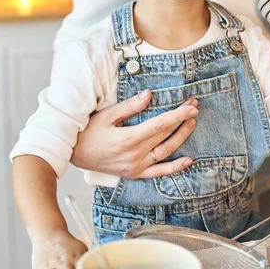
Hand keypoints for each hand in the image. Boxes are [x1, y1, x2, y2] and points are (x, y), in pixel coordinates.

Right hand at [71, 90, 197, 178]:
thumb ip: (129, 106)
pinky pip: (158, 172)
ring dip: (181, 137)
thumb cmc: (88, 132)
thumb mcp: (106, 115)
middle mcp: (135, 155)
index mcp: (128, 139)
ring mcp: (136, 167)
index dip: (178, 115)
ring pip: (165, 152)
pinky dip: (174, 168)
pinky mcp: (134, 173)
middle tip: (194, 108)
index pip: (160, 124)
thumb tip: (149, 95)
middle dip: (182, 120)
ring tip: (192, 124)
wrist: (74, 154)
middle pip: (165, 136)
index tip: (191, 106)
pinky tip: (188, 160)